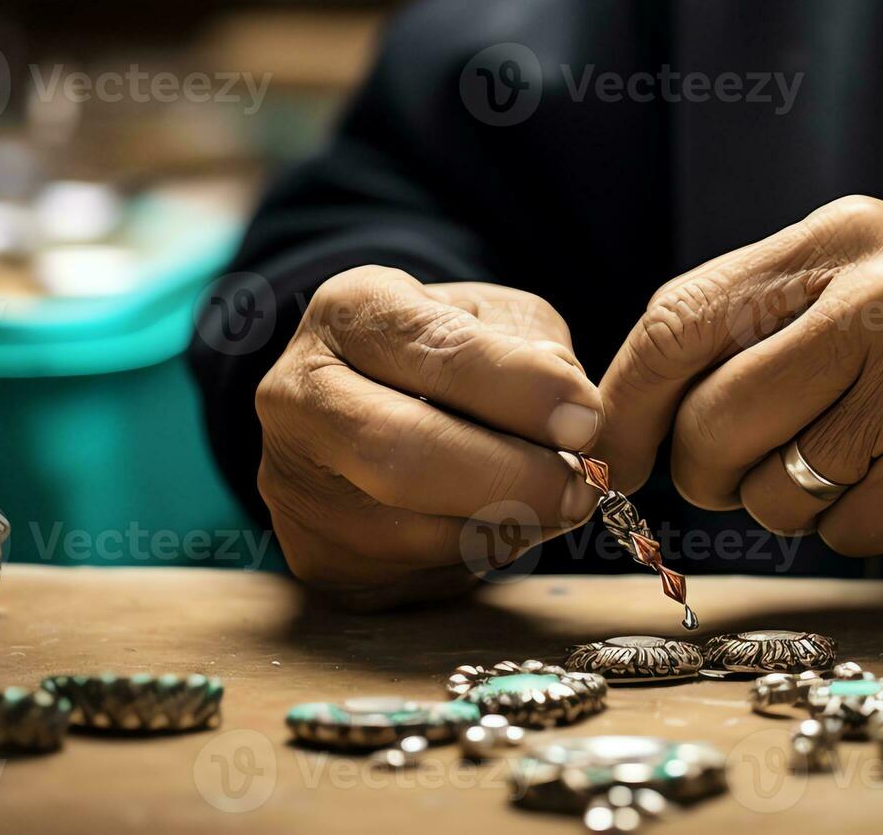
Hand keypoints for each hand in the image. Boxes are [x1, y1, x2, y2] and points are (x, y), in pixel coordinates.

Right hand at [255, 266, 603, 608]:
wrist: (367, 406)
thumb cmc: (447, 354)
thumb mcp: (495, 318)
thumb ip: (536, 351)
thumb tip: (570, 416)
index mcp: (350, 312)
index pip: (439, 352)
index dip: (522, 390)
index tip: (586, 418)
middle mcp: (301, 395)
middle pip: (405, 455)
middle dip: (514, 479)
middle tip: (583, 488)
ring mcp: (295, 485)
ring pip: (421, 530)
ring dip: (514, 525)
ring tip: (555, 501)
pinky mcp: (318, 557)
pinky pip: (422, 571)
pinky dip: (485, 552)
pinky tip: (503, 521)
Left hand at [596, 196, 882, 555]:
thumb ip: (775, 323)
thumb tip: (654, 414)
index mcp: (836, 239)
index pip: (676, 318)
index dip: (628, 401)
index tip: (614, 453)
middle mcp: (868, 295)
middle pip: (709, 420)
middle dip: (705, 475)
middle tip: (742, 478)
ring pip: (772, 489)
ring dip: (798, 503)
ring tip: (868, 461)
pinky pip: (847, 532)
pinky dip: (865, 528)